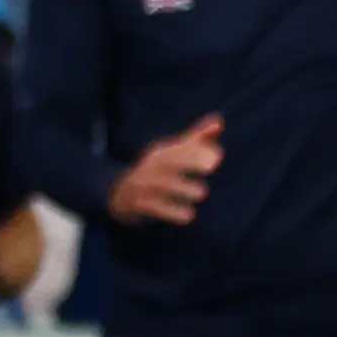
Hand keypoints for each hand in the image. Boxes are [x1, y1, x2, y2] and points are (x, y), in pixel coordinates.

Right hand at [108, 115, 222, 224]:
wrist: (117, 194)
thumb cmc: (157, 172)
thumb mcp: (173, 153)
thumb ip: (197, 138)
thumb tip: (219, 121)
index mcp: (159, 154)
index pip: (177, 149)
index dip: (196, 151)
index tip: (217, 157)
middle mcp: (149, 168)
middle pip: (168, 162)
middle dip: (189, 162)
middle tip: (212, 166)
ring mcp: (141, 186)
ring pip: (161, 185)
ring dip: (182, 188)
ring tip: (202, 192)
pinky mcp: (137, 205)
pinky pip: (153, 207)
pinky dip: (170, 211)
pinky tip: (188, 216)